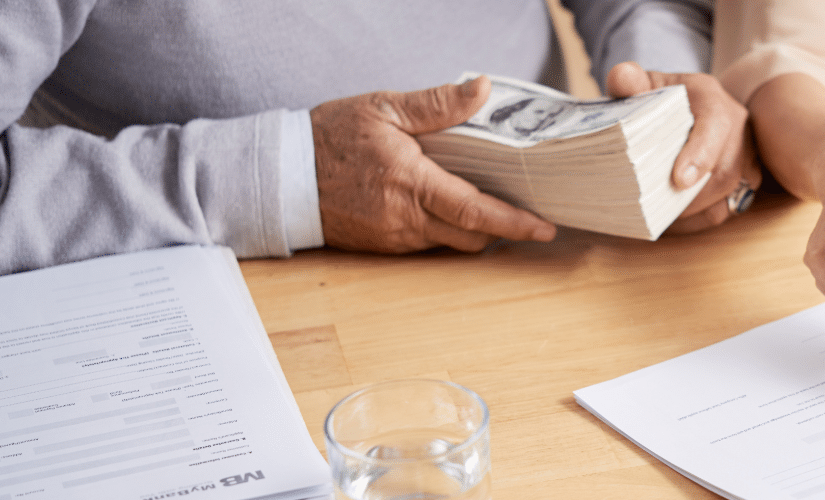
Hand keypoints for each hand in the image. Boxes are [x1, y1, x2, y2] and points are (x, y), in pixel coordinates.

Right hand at [310, 76, 555, 252]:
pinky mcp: (384, 246)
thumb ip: (437, 104)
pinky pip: (430, 244)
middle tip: (532, 213)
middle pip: (472, 236)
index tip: (545, 226)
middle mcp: (405, 218)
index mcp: (410, 182)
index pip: (475, 211)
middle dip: (505, 229)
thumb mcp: (384, 108)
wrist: (280, 175)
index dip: (514, 222)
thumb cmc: (330, 136)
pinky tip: (455, 207)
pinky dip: (450, 230)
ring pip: (453, 243)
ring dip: (477, 229)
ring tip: (498, 206)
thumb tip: (483, 89)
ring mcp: (394, 237)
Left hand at [606, 62, 760, 232]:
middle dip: (693, 196)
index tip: (679, 180)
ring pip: (730, 192)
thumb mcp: (642, 86)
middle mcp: (737, 125)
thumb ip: (629, 81)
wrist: (680, 107)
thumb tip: (622, 78)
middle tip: (658, 210)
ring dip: (695, 210)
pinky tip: (673, 220)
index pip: (716, 124)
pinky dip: (699, 217)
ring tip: (662, 217)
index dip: (700, 154)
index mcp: (711, 97)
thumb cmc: (659, 99)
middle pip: (726, 169)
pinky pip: (728, 206)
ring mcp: (746, 153)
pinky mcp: (746, 177)